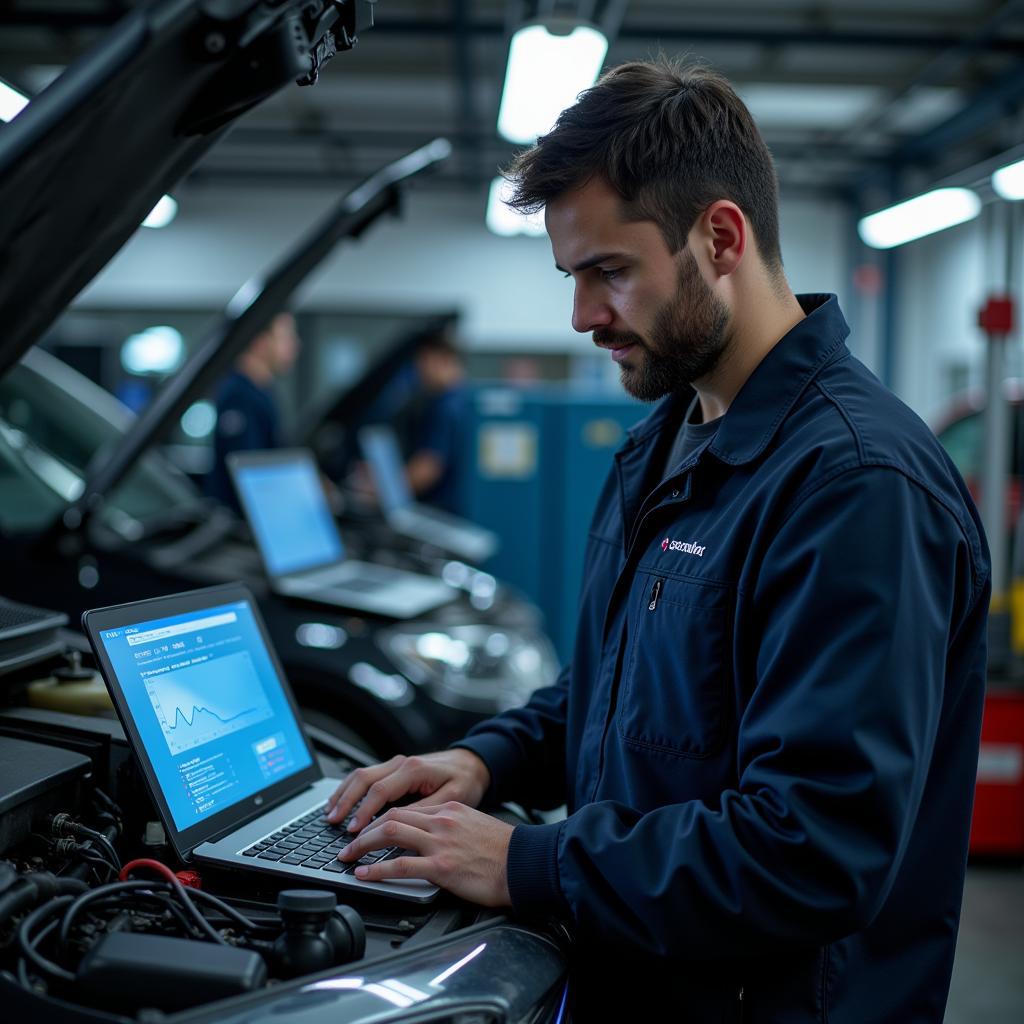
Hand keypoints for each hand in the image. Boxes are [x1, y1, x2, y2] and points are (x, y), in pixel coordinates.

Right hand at [325, 749, 490, 831]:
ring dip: (343, 794)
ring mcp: (396, 764)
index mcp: (414, 769)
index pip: (380, 791)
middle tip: (333, 823)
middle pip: (363, 779)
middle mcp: (401, 763)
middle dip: (345, 802)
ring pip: (361, 775)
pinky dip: (350, 789)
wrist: (474, 763)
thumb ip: (423, 810)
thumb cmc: (466, 780)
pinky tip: (342, 802)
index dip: (364, 812)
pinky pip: (366, 776)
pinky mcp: (395, 768)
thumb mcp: (452, 798)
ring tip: (330, 814)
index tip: (354, 831)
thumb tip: (398, 825)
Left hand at [338, 802, 513, 906]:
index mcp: (449, 810)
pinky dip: (376, 869)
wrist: (525, 864)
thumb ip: (449, 827)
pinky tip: (364, 874)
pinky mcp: (441, 867)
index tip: (366, 830)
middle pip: (392, 816)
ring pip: (390, 833)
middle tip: (348, 843)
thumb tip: (428, 837)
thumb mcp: (474, 826)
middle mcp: (441, 821)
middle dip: (364, 829)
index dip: (379, 819)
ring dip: (362, 845)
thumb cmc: (503, 851)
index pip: (405, 808)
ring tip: (348, 856)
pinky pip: (399, 865)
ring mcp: (440, 843)